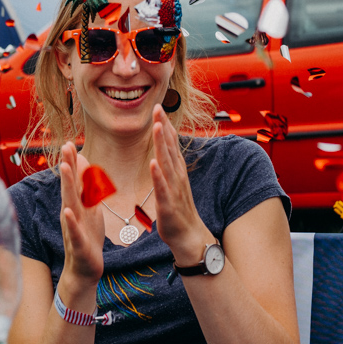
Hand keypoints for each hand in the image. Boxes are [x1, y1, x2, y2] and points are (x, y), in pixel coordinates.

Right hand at [56, 142, 106, 293]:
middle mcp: (71, 214)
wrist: (84, 269)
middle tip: (65, 146)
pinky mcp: (79, 244)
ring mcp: (73, 228)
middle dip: (68, 166)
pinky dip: (70, 221)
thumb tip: (85, 164)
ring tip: (65, 168)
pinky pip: (74, 231)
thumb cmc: (87, 237)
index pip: (74, 181)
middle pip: (69, 187)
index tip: (69, 142)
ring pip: (70, 204)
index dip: (72, 162)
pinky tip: (68, 211)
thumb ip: (86, 187)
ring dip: (68, 185)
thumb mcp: (90, 209)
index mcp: (77, 205)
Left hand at [150, 106, 214, 265]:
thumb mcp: (173, 183)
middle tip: (157, 107)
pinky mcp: (168, 205)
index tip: (158, 107)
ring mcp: (174, 189)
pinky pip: (163, 188)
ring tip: (157, 126)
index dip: (164, 125)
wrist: (189, 237)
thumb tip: (163, 149)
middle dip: (162, 127)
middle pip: (169, 147)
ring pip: (167, 163)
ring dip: (162, 144)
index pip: (170, 144)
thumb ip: (169, 165)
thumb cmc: (178, 210)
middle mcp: (177, 176)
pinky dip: (158, 175)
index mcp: (176, 171)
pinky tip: (153, 164)